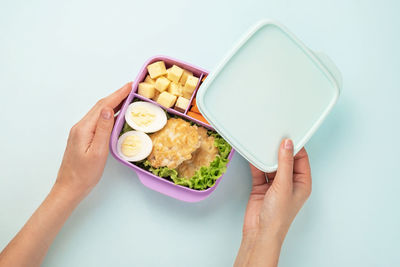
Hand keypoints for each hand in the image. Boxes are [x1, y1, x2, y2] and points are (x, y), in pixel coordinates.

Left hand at [55, 82, 131, 199]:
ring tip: (126, 98)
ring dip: (113, 103)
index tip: (130, 86)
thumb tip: (108, 109)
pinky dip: (108, 113)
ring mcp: (81, 132)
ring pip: (99, 112)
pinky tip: (115, 115)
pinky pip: (97, 120)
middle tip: (131, 89)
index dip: (117, 95)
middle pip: (100, 106)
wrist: (69, 188)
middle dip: (116, 96)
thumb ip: (103, 130)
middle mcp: (81, 127)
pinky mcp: (83, 137)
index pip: (103, 106)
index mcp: (84, 128)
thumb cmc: (84, 174)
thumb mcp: (97, 152)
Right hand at [235, 139, 311, 266]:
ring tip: (262, 145)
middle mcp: (289, 183)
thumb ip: (284, 163)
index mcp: (302, 183)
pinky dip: (256, 164)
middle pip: (285, 160)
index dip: (295, 147)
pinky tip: (253, 156)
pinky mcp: (261, 187)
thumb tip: (287, 145)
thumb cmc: (278, 217)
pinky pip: (259, 171)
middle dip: (279, 150)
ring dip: (266, 157)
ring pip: (271, 165)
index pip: (301, 159)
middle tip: (273, 136)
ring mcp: (275, 185)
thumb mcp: (284, 185)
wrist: (260, 232)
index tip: (287, 135)